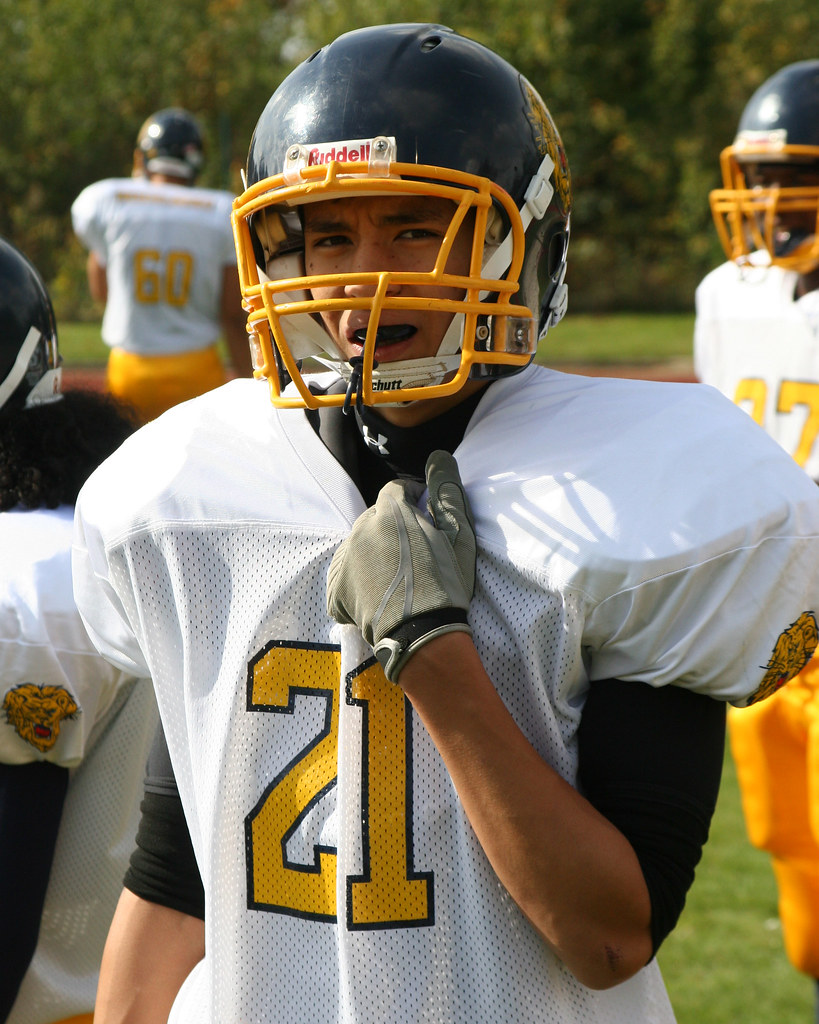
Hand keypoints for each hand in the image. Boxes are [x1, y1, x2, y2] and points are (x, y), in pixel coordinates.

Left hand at [327, 450, 475, 681]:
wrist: (423, 635)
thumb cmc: (447, 584)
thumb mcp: (458, 534)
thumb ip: (447, 490)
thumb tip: (440, 456)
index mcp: (390, 511)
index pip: (396, 490)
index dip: (412, 500)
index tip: (424, 516)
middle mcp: (361, 528)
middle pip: (376, 518)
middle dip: (393, 529)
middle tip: (414, 555)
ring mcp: (346, 558)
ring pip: (360, 545)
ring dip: (375, 553)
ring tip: (397, 578)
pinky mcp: (336, 586)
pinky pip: (346, 574)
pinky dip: (360, 580)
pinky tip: (381, 594)